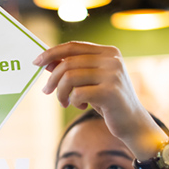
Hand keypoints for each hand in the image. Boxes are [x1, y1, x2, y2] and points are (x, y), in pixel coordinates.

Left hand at [33, 41, 150, 140]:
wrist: (132, 122)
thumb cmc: (107, 99)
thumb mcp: (89, 81)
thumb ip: (72, 69)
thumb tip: (46, 61)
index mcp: (108, 52)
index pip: (73, 46)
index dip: (51, 53)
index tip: (36, 62)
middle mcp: (112, 60)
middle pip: (68, 63)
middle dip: (52, 79)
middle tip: (46, 91)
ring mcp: (113, 75)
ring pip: (69, 78)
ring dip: (61, 93)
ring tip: (64, 102)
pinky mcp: (110, 92)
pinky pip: (77, 94)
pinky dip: (72, 101)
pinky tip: (81, 106)